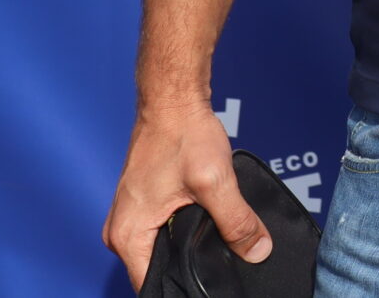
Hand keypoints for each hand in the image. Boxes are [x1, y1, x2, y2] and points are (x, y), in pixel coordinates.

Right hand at [102, 100, 270, 288]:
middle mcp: (121, 233)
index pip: (152, 287)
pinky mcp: (144, 206)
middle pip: (159, 271)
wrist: (174, 100)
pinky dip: (188, 234)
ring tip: (223, 250)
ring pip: (165, 251)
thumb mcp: (215, 181)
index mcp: (127, 236)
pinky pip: (164, 233)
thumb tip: (256, 252)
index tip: (213, 287)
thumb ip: (235, 221)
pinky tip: (213, 230)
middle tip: (225, 268)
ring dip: (191, 251)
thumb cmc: (184, 134)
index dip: (185, 289)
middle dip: (192, 271)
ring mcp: (131, 218)